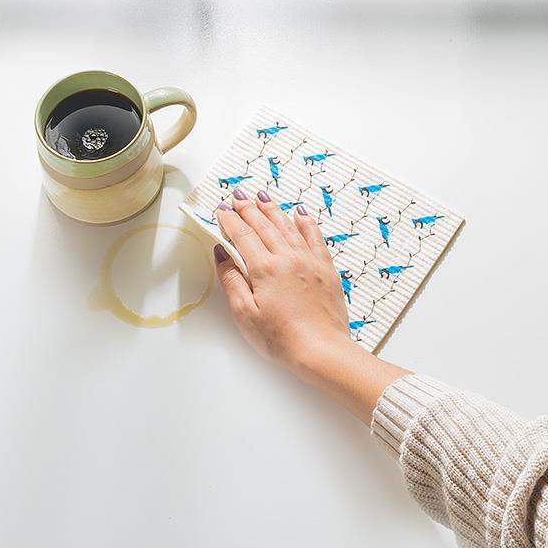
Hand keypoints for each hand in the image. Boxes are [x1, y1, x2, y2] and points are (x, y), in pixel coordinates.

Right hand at [213, 189, 349, 370]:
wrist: (322, 351)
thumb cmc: (281, 339)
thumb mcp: (245, 314)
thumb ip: (232, 280)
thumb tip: (222, 255)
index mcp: (265, 269)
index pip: (243, 235)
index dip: (230, 221)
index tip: (221, 210)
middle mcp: (288, 258)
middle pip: (264, 225)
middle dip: (248, 209)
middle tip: (237, 196)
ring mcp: (309, 261)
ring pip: (287, 226)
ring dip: (272, 209)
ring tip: (261, 196)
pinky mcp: (326, 268)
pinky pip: (315, 237)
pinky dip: (306, 222)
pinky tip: (299, 213)